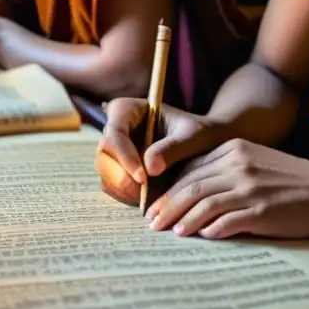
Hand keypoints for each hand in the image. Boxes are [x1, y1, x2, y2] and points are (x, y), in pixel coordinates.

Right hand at [95, 98, 225, 206]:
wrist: (204, 147)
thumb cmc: (199, 134)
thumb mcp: (194, 136)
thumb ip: (173, 148)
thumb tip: (150, 168)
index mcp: (127, 109)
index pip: (115, 132)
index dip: (124, 155)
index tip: (143, 177)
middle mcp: (116, 129)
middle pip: (104, 155)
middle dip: (121, 176)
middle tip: (144, 193)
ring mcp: (115, 151)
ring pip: (106, 173)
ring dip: (124, 189)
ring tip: (149, 196)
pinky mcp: (118, 171)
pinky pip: (113, 186)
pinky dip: (126, 196)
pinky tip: (147, 199)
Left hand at [147, 139, 308, 239]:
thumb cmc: (291, 180)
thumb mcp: (255, 162)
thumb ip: (225, 170)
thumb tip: (192, 192)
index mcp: (234, 149)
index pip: (190, 170)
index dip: (169, 189)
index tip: (155, 206)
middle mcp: (239, 165)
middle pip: (191, 186)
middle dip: (167, 206)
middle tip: (151, 224)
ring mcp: (250, 188)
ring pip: (204, 203)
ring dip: (183, 220)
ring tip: (170, 233)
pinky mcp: (262, 210)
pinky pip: (228, 221)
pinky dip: (210, 229)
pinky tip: (200, 237)